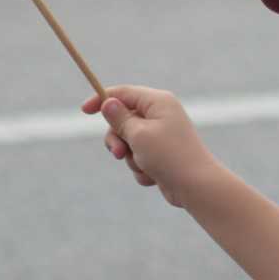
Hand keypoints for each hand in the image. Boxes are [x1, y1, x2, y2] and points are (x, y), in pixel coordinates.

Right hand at [80, 85, 216, 207]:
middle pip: (122, 120)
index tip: (83, 111)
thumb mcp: (138, 135)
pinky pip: (138, 157)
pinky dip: (141, 168)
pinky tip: (155, 176)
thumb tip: (108, 101)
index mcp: (158, 101)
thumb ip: (120, 118)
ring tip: (145, 166)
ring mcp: (161, 134)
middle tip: (118, 153)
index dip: (102, 99)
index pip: (124, 92)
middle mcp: (160, 114)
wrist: (195, 186)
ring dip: (130, 157)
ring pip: (128, 142)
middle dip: (117, 139)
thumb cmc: (169, 156)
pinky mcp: (160, 154)